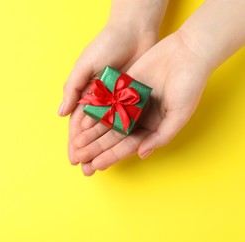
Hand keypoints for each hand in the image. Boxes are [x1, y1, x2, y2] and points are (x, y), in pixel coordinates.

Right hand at [59, 24, 157, 170]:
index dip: (75, 143)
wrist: (134, 32)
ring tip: (102, 165)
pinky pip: (127, 122)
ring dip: (105, 149)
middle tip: (88, 171)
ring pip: (109, 131)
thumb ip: (73, 89)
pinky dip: (123, 136)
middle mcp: (100, 102)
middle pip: (93, 133)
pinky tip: (122, 150)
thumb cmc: (104, 46)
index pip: (77, 125)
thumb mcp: (84, 66)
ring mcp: (117, 102)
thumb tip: (60, 113)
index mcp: (84, 95)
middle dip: (89, 152)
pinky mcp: (133, 100)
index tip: (74, 159)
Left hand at [74, 31, 210, 175]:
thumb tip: (141, 154)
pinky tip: (82, 121)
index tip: (96, 165)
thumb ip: (161, 135)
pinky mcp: (123, 87)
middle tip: (80, 157)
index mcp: (152, 127)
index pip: (128, 145)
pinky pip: (106, 102)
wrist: (187, 52)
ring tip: (77, 143)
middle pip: (114, 136)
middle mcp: (139, 117)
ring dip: (92, 132)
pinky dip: (95, 112)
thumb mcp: (179, 114)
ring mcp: (129, 102)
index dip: (112, 155)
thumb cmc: (189, 85)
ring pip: (107, 121)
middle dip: (97, 147)